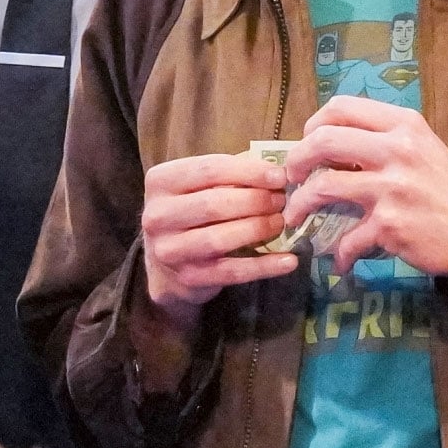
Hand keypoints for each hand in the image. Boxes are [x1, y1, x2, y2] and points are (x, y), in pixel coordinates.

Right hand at [141, 151, 297, 323]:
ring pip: (219, 238)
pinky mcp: (188, 278)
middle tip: (281, 200)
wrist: (167, 266)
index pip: (209, 170)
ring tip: (280, 222)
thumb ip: (230, 175)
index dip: (249, 171)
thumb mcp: (199, 187)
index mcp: (161, 182)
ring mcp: (170, 250)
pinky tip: (289, 261)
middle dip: (255, 200)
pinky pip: (232, 271)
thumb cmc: (191, 215)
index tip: (279, 175)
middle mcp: (158, 216)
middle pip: (214, 204)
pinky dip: (264, 266)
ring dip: (258, 228)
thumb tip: (274, 168)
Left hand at [284, 98, 447, 278]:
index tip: (307, 143)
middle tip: (291, 177)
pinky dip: (338, 254)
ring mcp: (391, 187)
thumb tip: (327, 142)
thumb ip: (379, 138)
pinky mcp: (389, 224)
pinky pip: (346, 239)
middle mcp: (396, 149)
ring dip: (299, 205)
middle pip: (323, 141)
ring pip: (323, 187)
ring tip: (295, 216)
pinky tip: (340, 260)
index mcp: (402, 124)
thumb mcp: (419, 147)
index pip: (341, 107)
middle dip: (296, 160)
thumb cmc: (442, 187)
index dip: (313, 124)